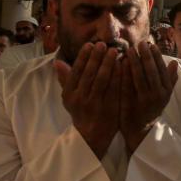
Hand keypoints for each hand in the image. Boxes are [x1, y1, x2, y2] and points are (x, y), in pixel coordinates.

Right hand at [54, 42, 121, 157]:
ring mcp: (95, 104)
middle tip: (104, 44)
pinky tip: (123, 65)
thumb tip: (57, 61)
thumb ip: (65, 79)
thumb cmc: (80, 112)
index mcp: (70, 94)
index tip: (90, 44)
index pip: (76, 71)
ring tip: (115, 51)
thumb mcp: (69, 98)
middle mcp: (80, 98)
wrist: (91, 137)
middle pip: (90, 73)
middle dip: (97, 57)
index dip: (83, 57)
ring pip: (102, 79)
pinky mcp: (109, 108)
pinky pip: (115, 89)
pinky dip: (119, 76)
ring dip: (109, 64)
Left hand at [120, 42, 178, 153]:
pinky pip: (128, 86)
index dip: (157, 56)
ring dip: (135, 62)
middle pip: (151, 71)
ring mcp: (144, 100)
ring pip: (140, 77)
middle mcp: (157, 95)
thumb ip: (169, 80)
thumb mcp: (164, 96)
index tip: (151, 44)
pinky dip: (125, 74)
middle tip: (140, 43)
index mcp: (165, 91)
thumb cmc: (152, 110)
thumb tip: (175, 63)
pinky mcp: (131, 104)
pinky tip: (121, 64)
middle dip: (146, 56)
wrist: (141, 131)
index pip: (162, 69)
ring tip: (129, 50)